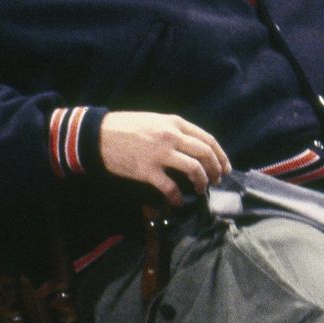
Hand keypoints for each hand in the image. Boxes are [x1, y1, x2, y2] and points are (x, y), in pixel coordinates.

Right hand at [98, 111, 231, 205]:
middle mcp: (171, 137)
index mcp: (176, 123)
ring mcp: (159, 154)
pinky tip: (179, 201)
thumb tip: (196, 147)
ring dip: (202, 181)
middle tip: (217, 180)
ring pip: (194, 169)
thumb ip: (177, 131)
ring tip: (202, 189)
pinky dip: (178, 196)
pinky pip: (169, 187)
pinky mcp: (146, 170)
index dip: (221, 155)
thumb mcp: (157, 121)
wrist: (98, 135)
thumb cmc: (128, 127)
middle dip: (216, 169)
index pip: (208, 139)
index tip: (226, 167)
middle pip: (205, 154)